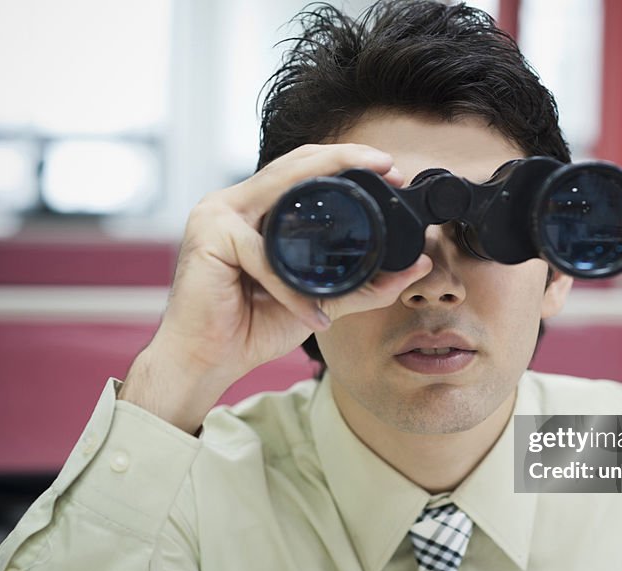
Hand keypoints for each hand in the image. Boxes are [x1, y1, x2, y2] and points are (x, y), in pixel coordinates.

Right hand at [120, 143, 431, 432]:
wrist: (206, 360)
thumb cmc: (251, 327)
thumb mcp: (319, 301)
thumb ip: (363, 285)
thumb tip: (415, 268)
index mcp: (254, 208)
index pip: (302, 168)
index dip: (345, 159)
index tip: (389, 167)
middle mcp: (232, 202)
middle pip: (293, 163)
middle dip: (344, 158)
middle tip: (388, 167)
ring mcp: (216, 215)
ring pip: (280, 192)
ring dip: (327, 193)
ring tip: (368, 209)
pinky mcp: (208, 240)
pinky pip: (263, 259)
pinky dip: (291, 289)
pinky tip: (311, 311)